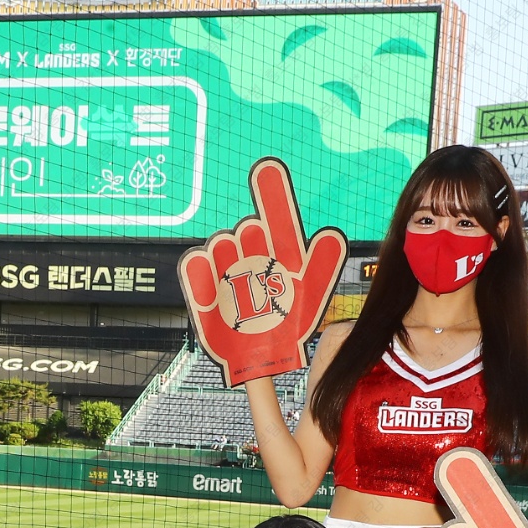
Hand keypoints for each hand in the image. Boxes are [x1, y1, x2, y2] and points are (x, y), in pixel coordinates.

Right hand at [178, 158, 345, 385]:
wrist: (261, 358)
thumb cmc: (287, 325)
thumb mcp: (310, 295)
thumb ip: (322, 265)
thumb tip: (329, 234)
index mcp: (279, 252)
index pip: (276, 214)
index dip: (272, 192)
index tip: (265, 168)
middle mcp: (252, 256)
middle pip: (247, 231)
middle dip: (253, 247)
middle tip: (261, 272)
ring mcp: (226, 272)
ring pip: (222, 246)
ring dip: (231, 263)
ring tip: (242, 289)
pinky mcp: (205, 291)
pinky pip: (198, 270)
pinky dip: (203, 273)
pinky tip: (214, 284)